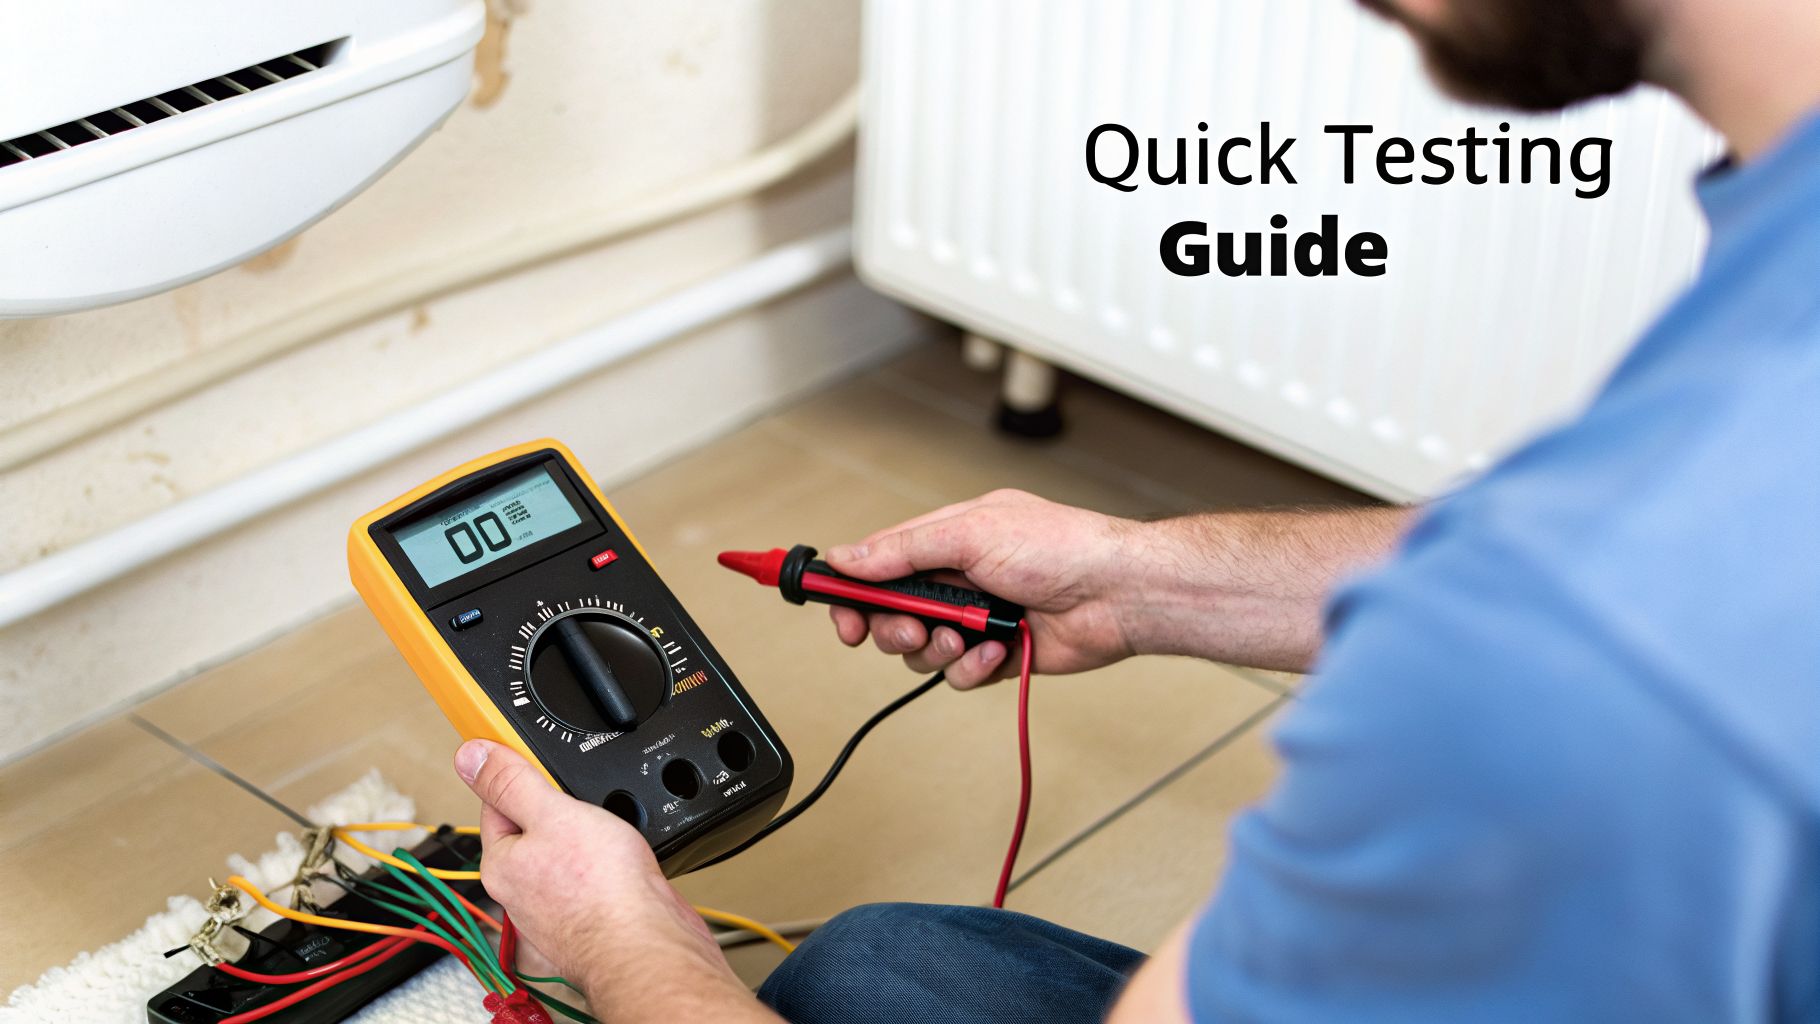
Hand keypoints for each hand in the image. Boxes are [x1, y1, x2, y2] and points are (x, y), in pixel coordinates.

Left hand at [452, 740, 754, 1016]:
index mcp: (503, 862)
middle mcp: (523, 889)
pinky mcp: (590, 916)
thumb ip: (511, 781)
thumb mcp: (553, 812)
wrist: (646, 943)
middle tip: (587, 806)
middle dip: (564, 812)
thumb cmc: (601, 889)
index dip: (525, 779)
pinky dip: (609, 865)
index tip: (546, 770)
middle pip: (537, 829)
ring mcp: (556, 906)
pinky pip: (593, 876)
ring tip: (609, 837)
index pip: (499, 804)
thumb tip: (469, 755)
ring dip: (590, 839)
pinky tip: (623, 863)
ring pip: (568, 854)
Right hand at [825, 489, 1138, 686]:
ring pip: (922, 650)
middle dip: (894, 628)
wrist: (1119, 593)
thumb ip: (904, 550)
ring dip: (937, 649)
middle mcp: (958, 577)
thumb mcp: (972, 533)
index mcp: (948, 538)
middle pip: (892, 613)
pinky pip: (959, 674)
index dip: (852, 591)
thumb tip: (849, 557)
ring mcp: (976, 617)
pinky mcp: (997, 654)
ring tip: (964, 637)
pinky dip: (972, 668)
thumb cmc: (1061, 547)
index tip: (839, 616)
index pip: (879, 563)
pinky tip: (997, 651)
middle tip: (910, 631)